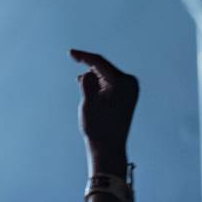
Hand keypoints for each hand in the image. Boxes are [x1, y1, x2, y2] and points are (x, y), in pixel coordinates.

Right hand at [70, 49, 137, 170]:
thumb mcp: (87, 103)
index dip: (84, 56)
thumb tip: (85, 74)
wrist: (109, 149)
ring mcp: (131, 89)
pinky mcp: (128, 96)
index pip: (100, 63)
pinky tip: (90, 89)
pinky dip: (99, 85)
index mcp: (122, 82)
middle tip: (78, 76)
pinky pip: (111, 84)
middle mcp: (130, 83)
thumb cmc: (97, 128)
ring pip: (107, 76)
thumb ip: (86, 84)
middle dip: (89, 70)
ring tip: (84, 91)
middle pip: (104, 68)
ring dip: (93, 79)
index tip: (70, 53)